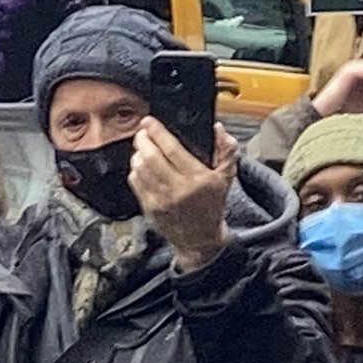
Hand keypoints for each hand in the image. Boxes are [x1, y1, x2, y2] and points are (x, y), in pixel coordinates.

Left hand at [129, 117, 236, 271]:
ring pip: (140, 168)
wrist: (200, 240)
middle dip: (143, 139)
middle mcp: (178, 189)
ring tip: (142, 147)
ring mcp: (161, 200)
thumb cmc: (212, 206)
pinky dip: (135, 170)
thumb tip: (217, 128)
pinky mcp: (149, 208)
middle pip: (150, 157)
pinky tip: (140, 166)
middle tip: (143, 132)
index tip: (149, 121)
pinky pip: (135, 182)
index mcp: (198, 179)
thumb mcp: (226, 177)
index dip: (157, 132)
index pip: (172, 149)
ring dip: (137, 153)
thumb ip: (227, 150)